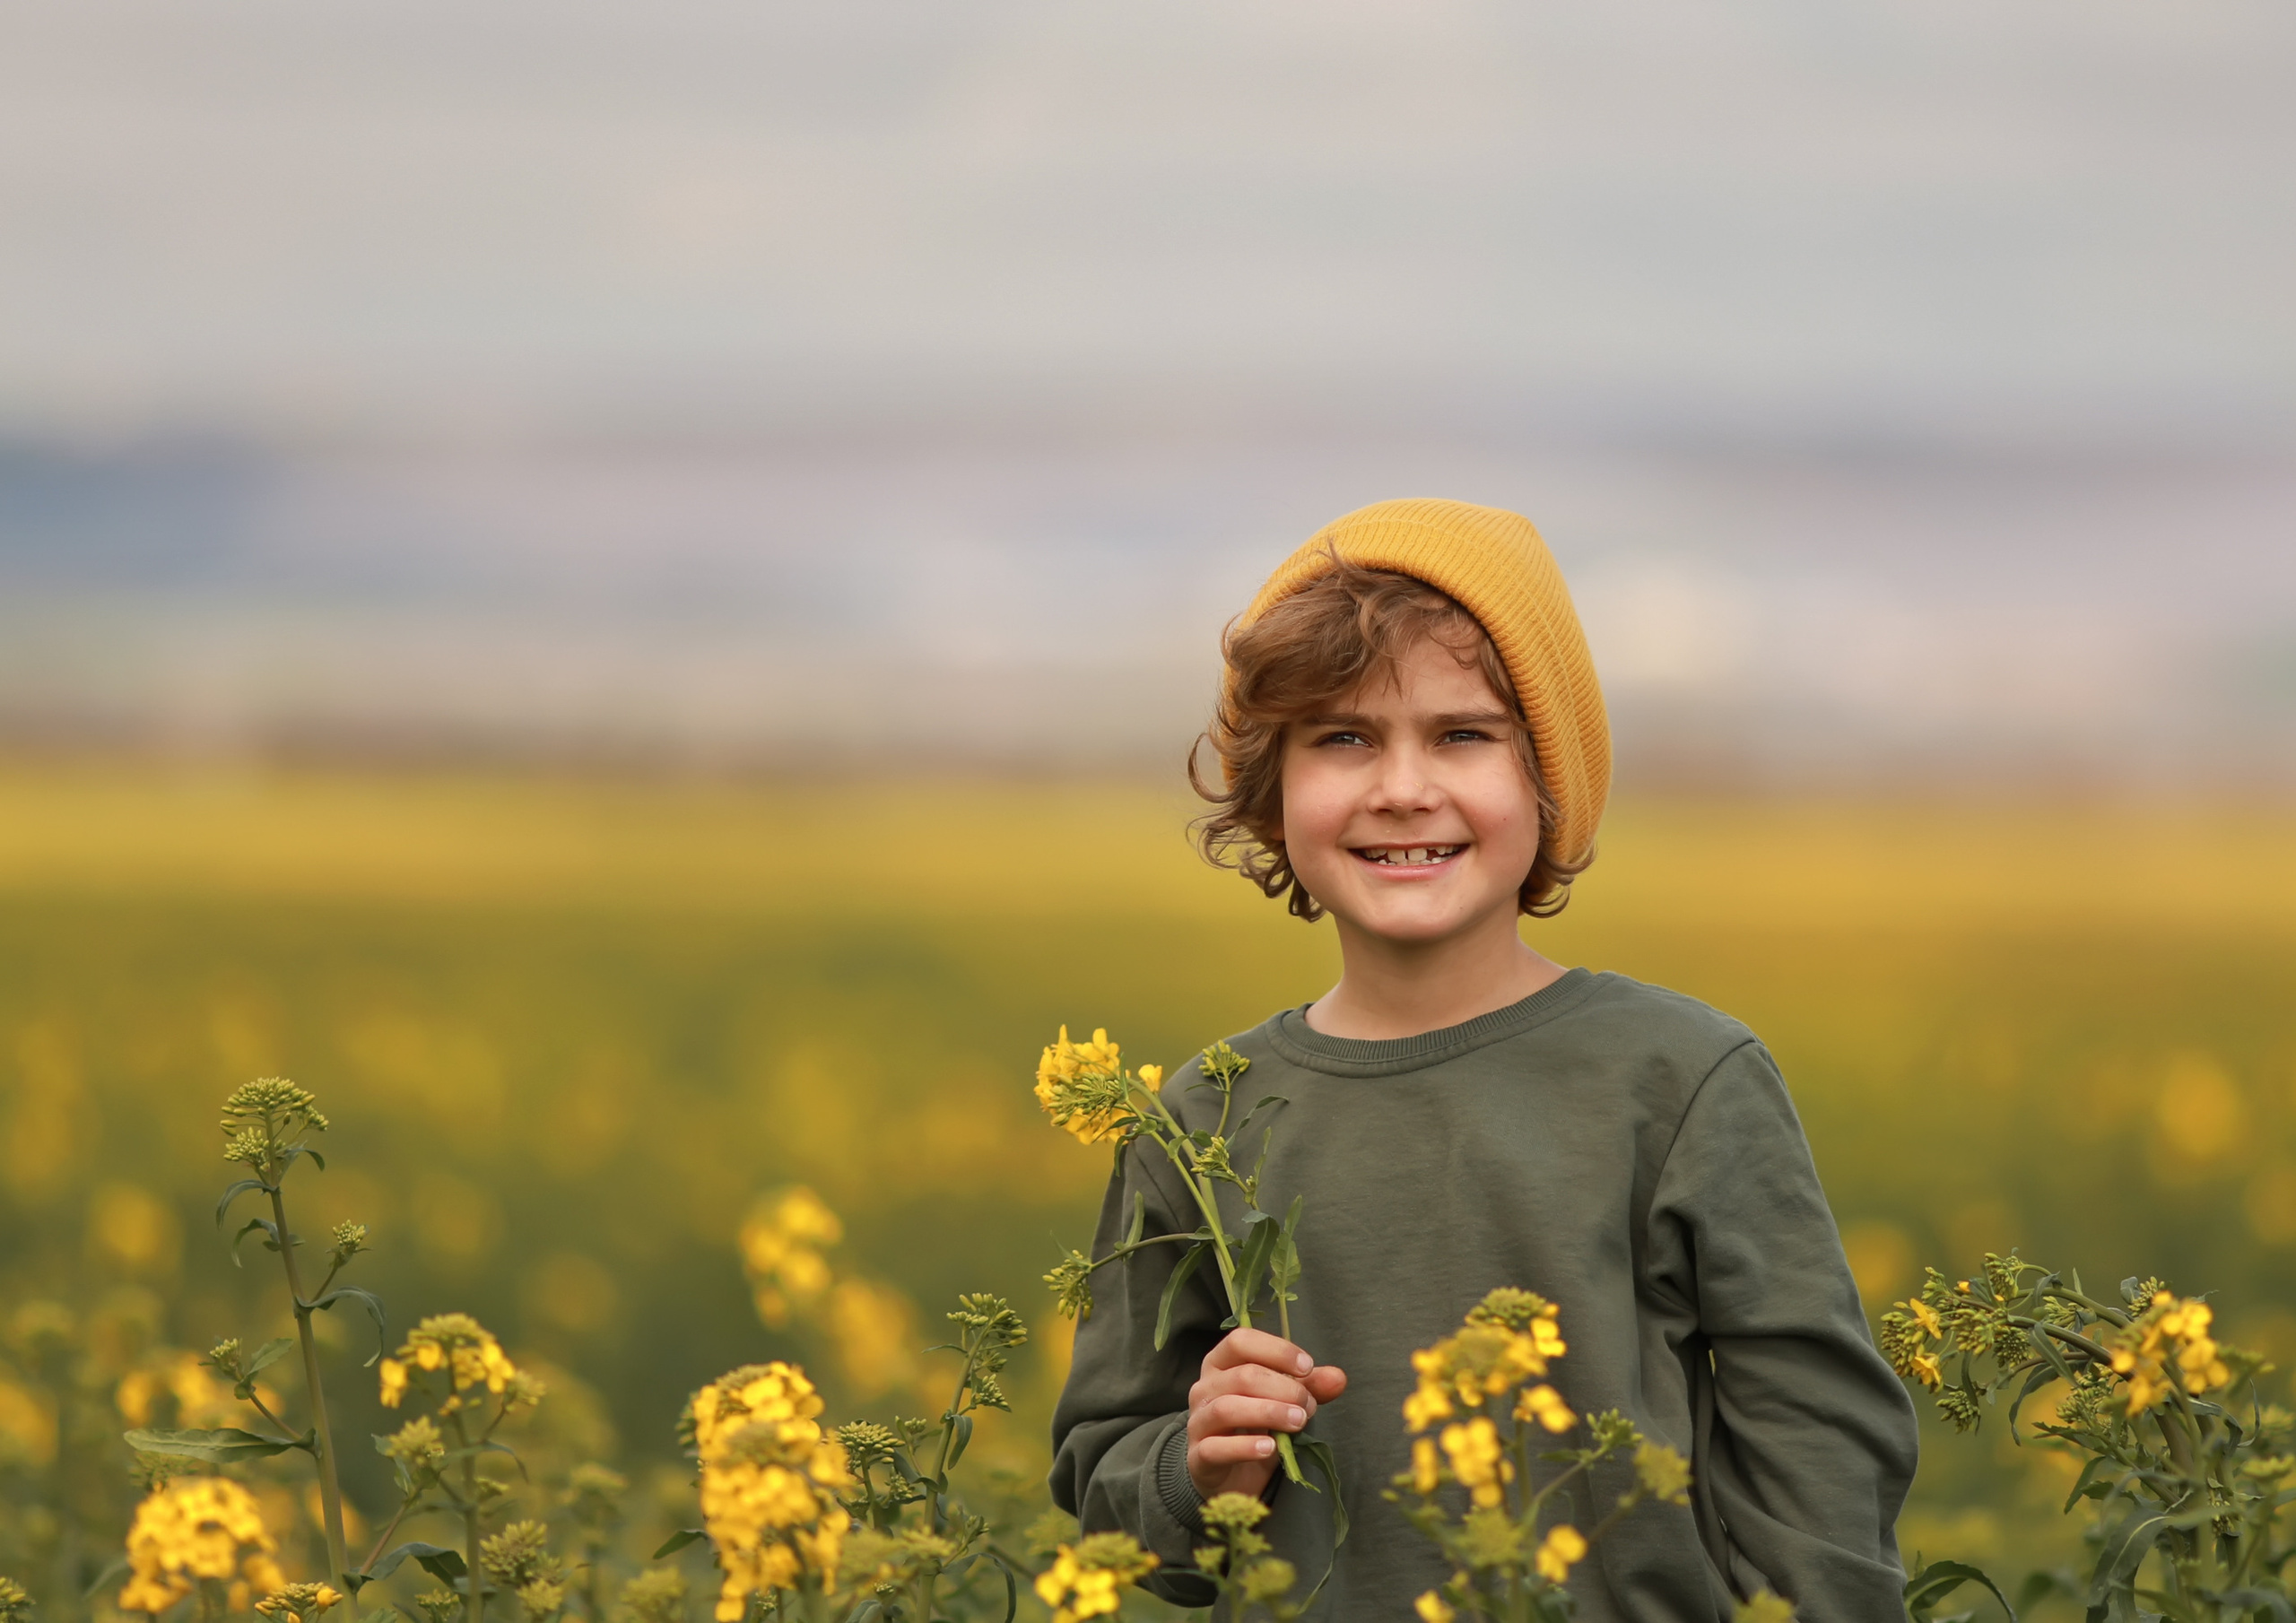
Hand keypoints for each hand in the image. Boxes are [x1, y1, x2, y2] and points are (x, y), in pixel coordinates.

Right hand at [1186, 1328, 1347, 1498]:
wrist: (1228, 1476)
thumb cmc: (1253, 1428)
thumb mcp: (1282, 1403)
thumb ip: (1308, 1387)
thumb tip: (1338, 1378)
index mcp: (1221, 1364)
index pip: (1241, 1341)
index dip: (1276, 1350)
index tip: (1307, 1367)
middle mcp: (1204, 1388)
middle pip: (1242, 1376)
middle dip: (1284, 1388)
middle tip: (1309, 1405)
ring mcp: (1198, 1422)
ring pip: (1227, 1408)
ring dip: (1270, 1412)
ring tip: (1297, 1422)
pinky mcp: (1199, 1456)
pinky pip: (1217, 1448)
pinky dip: (1245, 1447)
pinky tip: (1270, 1448)